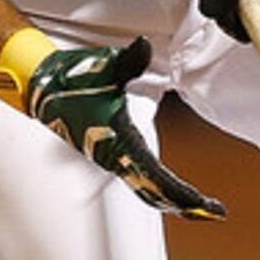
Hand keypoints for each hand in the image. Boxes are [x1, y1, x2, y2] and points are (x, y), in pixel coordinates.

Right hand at [20, 36, 225, 219]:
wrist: (45, 88)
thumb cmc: (75, 79)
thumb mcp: (107, 67)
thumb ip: (130, 60)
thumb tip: (143, 46)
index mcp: (119, 140)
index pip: (155, 176)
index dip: (180, 192)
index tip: (201, 203)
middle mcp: (116, 156)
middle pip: (154, 192)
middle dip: (184, 204)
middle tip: (214, 213)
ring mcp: (114, 158)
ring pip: (146, 190)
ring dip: (173, 200)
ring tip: (201, 208)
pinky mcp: (113, 156)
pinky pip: (139, 181)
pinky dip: (160, 190)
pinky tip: (174, 193)